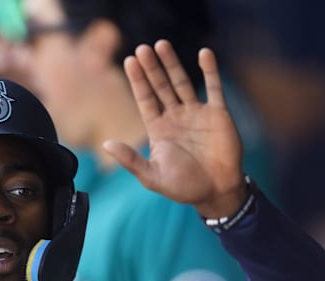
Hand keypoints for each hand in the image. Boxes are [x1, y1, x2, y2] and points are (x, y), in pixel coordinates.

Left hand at [102, 40, 246, 217]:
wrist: (216, 192)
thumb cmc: (183, 187)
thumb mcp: (152, 176)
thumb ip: (130, 160)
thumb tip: (106, 144)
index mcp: (158, 128)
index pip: (145, 99)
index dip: (138, 80)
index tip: (130, 61)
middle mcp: (175, 116)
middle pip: (160, 86)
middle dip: (151, 68)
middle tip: (142, 48)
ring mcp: (196, 113)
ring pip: (182, 82)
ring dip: (172, 64)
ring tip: (162, 44)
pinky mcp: (218, 114)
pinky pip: (213, 88)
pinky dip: (210, 70)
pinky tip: (204, 53)